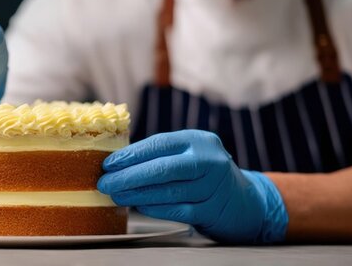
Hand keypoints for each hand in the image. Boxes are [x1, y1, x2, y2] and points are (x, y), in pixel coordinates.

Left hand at [97, 130, 287, 243]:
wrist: (246, 202)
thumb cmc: (206, 177)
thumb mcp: (190, 157)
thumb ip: (163, 156)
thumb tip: (119, 163)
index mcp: (198, 141)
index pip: (159, 144)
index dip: (131, 155)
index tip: (108, 164)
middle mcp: (209, 159)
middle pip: (162, 168)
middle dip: (128, 176)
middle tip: (105, 183)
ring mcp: (213, 185)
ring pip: (167, 190)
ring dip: (137, 194)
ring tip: (117, 195)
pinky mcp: (214, 208)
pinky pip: (178, 209)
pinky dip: (155, 208)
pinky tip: (139, 207)